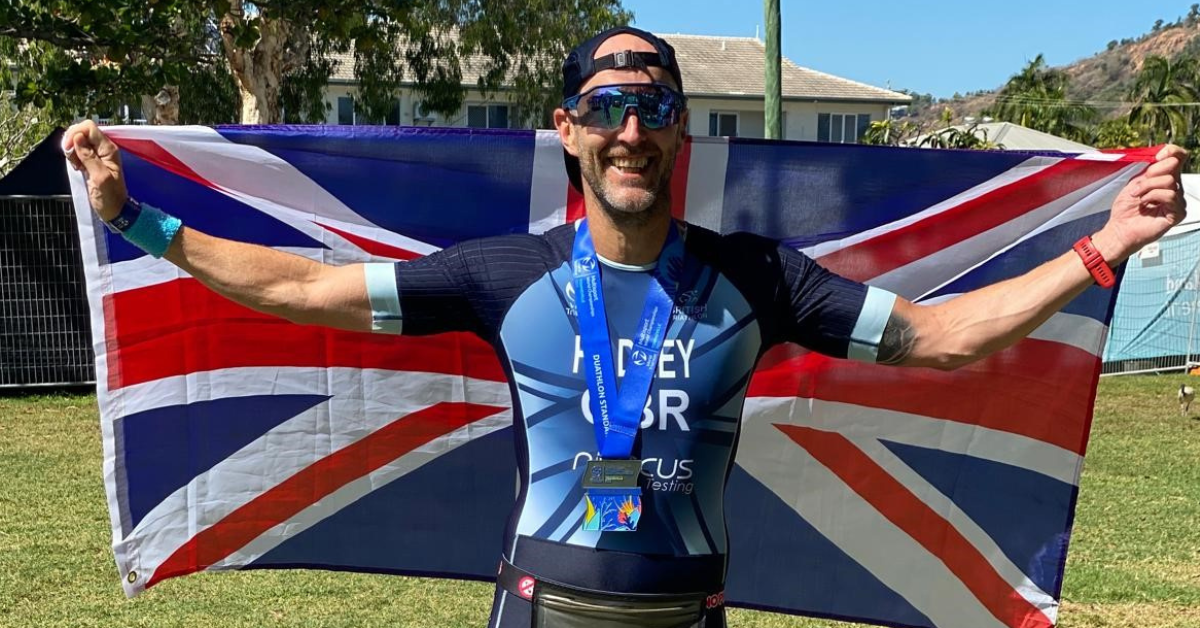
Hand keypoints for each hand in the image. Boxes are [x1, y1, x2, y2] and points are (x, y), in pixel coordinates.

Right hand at [63, 120, 126, 221]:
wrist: (115, 210)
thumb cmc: (110, 197)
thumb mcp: (99, 177)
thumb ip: (89, 156)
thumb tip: (78, 137)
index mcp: (109, 149)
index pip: (89, 127)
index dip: (75, 133)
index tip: (68, 148)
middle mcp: (104, 149)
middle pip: (82, 132)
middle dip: (72, 142)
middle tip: (73, 159)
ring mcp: (98, 154)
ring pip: (78, 141)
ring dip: (72, 151)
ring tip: (76, 166)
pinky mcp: (91, 161)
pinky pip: (78, 151)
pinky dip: (74, 157)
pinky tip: (77, 168)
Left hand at [1094, 145, 1187, 263]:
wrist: (1120, 228)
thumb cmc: (1126, 208)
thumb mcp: (1135, 181)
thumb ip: (1150, 168)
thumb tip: (1164, 154)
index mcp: (1165, 177)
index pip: (1179, 156)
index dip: (1171, 151)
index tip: (1157, 156)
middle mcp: (1175, 187)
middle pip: (1173, 165)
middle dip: (1151, 173)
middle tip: (1137, 186)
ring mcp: (1178, 200)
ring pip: (1170, 181)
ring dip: (1147, 187)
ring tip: (1137, 196)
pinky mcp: (1178, 212)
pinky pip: (1171, 195)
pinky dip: (1153, 196)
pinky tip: (1144, 203)